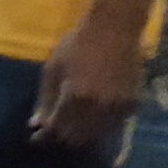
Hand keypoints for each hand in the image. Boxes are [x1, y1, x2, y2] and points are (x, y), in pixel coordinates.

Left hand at [35, 11, 146, 145]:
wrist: (115, 29)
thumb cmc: (78, 44)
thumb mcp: (53, 69)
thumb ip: (46, 100)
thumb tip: (37, 124)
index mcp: (76, 98)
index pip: (57, 129)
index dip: (44, 137)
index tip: (35, 138)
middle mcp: (99, 108)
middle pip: (76, 137)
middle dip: (61, 137)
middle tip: (51, 132)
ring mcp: (118, 108)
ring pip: (96, 135)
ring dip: (80, 135)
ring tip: (69, 128)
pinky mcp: (132, 104)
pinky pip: (113, 125)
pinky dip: (99, 127)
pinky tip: (90, 120)